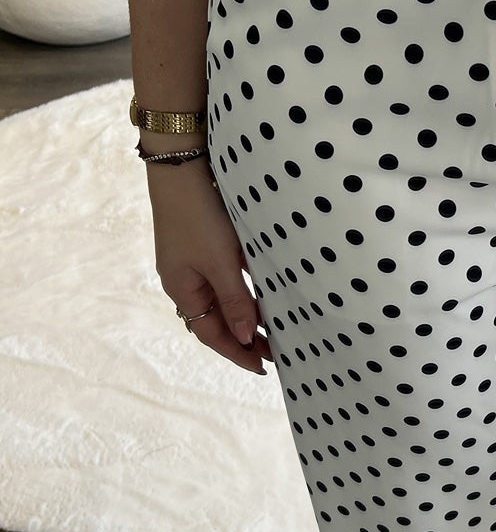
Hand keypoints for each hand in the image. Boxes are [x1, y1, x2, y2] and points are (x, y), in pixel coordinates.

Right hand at [145, 158, 273, 375]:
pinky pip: (228, 276)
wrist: (183, 165)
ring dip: (247, 314)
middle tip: (276, 352)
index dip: (237, 352)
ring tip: (275, 329)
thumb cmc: (198, 214)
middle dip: (244, 338)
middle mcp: (185, 279)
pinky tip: (267, 292)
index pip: (212, 334)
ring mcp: (194, 261)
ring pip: (224, 298)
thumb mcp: (220, 262)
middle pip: (217, 319)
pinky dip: (246, 289)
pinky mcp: (205, 243)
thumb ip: (235, 300)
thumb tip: (243, 338)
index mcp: (182, 289)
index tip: (263, 367)